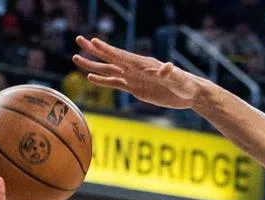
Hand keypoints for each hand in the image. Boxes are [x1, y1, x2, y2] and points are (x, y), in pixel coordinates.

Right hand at [73, 36, 200, 108]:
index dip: (108, 50)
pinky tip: (91, 78)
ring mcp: (134, 78)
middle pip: (111, 58)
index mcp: (143, 64)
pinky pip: (116, 84)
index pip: (122, 56)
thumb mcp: (178, 79)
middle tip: (78, 40)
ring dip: (93, 66)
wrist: (189, 94)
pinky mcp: (136, 89)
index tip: (93, 42)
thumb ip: (170, 73)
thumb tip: (168, 67)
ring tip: (76, 59)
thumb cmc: (185, 84)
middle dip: (94, 51)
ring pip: (109, 71)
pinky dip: (103, 81)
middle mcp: (136, 69)